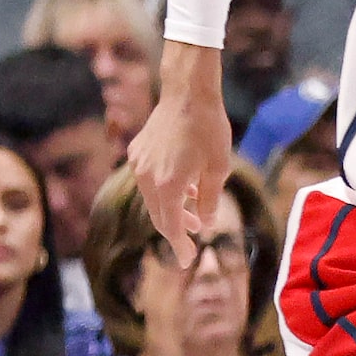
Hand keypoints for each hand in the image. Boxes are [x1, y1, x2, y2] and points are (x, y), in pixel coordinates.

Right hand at [128, 56, 234, 267]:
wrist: (188, 93)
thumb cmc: (209, 129)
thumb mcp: (218, 169)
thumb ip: (210, 200)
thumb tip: (205, 224)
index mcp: (168, 185)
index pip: (170, 226)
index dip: (179, 246)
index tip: (188, 261)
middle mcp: (147, 177)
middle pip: (157, 216)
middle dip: (175, 232)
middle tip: (191, 244)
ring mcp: (139, 164)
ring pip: (152, 198)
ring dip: (172, 210)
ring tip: (195, 216)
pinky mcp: (137, 151)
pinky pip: (149, 181)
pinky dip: (165, 191)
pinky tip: (186, 190)